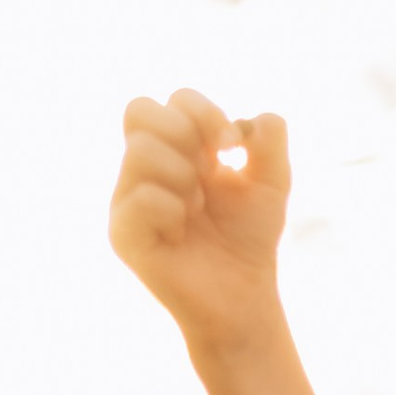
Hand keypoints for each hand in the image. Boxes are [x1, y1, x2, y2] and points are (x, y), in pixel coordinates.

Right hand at [108, 87, 290, 355]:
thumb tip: (247, 121)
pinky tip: (180, 234)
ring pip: (141, 151)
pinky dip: (173, 212)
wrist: (243, 294)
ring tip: (195, 210)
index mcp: (176, 147)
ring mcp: (127, 199)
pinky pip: (142, 198)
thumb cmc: (249, 237)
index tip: (230, 148)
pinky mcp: (122, 233)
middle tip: (208, 172)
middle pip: (139, 110)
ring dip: (184, 178)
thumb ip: (270, 137)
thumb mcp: (272, 180)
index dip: (205, 112)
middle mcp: (144, 168)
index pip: (174, 99)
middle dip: (184, 133)